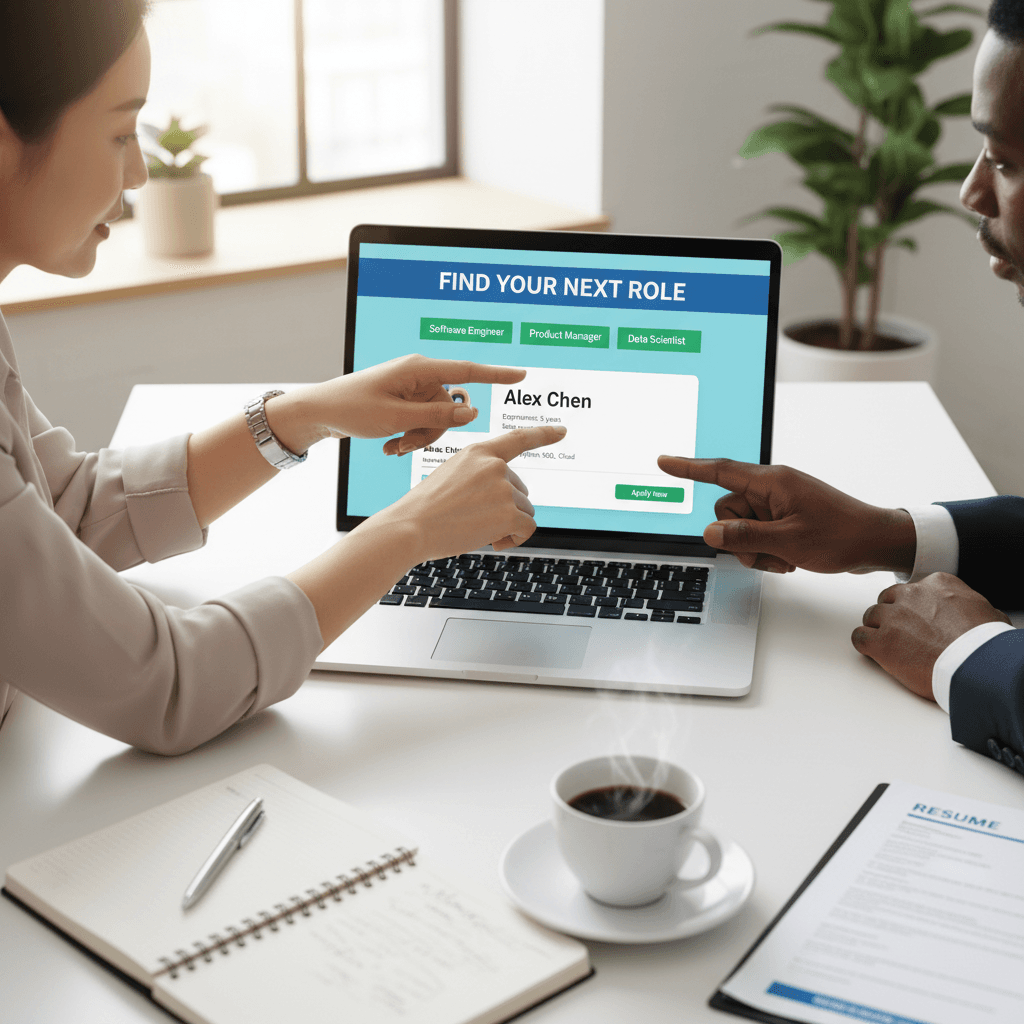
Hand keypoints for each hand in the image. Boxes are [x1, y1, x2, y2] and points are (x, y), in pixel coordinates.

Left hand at [267, 355, 526, 454]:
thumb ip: (437, 417)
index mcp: (418, 369)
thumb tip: (472, 415)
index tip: (521, 375)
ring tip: (394, 448)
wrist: (319, 412)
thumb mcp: (396, 418)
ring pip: (437, 420)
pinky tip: (390, 446)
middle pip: (450, 407)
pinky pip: (422, 422)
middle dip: (432, 431)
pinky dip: (410, 436)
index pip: (467, 371)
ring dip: (419, 438)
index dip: (496, 375)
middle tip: (406, 445)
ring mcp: (411, 389)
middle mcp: (419, 375)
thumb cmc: (352, 408)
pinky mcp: (404, 402)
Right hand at [368, 424, 567, 560]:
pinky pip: (527, 528)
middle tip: (474, 520)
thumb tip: (510, 498)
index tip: (562, 431)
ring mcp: (503, 488)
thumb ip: (480, 477)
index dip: (543, 434)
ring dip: (508, 525)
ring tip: (478, 530)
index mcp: (478, 452)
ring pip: (524, 511)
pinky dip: (515, 539)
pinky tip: (493, 542)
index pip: (518, 438)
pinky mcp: (509, 512)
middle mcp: (494, 466)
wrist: (410, 527)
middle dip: (505, 509)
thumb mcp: (450, 477)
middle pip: (521, 490)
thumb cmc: (424, 509)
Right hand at [656, 456, 916, 574]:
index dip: (688, 468)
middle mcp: (771, 488)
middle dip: (739, 537)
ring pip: (740, 527)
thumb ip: (744, 536)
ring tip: (785, 558)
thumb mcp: (789, 541)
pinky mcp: (785, 518)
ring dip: (755, 549)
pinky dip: (767, 551)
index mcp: (771, 482)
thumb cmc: (841, 535)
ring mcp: (778, 503)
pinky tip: (790, 559)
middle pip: (727, 510)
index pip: (719, 471)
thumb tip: (710, 532)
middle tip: (768, 552)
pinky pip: (757, 534)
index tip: (664, 462)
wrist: (877, 543)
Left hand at [851, 573, 1009, 699]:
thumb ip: (967, 606)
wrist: (977, 666)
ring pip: (871, 616)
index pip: (913, 589)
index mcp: (937, 584)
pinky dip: (865, 645)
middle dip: (892, 616)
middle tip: (902, 635)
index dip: (913, 608)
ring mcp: (893, 617)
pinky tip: (876, 654)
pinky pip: (859, 637)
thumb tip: (973, 615)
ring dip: (878, 630)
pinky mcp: (880, 641)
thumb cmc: (986, 644)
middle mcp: (911, 595)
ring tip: (892, 647)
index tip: (919, 621)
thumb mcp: (987, 612)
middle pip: (888, 600)